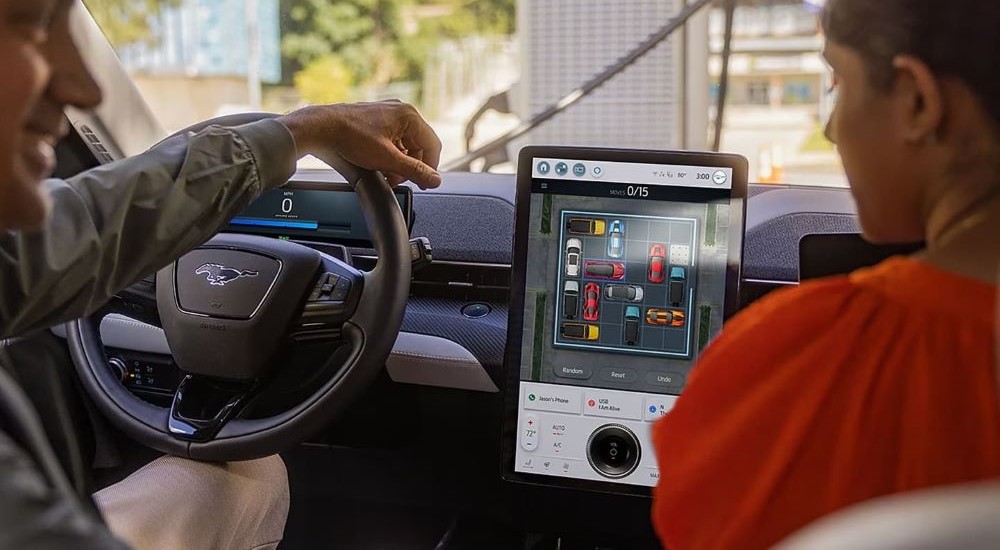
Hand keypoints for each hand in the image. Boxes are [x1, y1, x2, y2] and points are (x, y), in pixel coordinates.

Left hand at [278, 100, 442, 188]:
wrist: (322, 128)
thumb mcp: (387, 159)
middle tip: (401, 181)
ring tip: (388, 176)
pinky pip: (392, 141)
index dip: (430, 168)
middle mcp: (400, 112)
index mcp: (409, 116)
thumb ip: (414, 170)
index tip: (425, 182)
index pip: (432, 145)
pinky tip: (379, 167)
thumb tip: (435, 179)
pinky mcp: (376, 121)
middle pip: (418, 146)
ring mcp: (388, 115)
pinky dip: (389, 156)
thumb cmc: (351, 136)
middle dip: (410, 167)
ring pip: (404, 145)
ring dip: (399, 164)